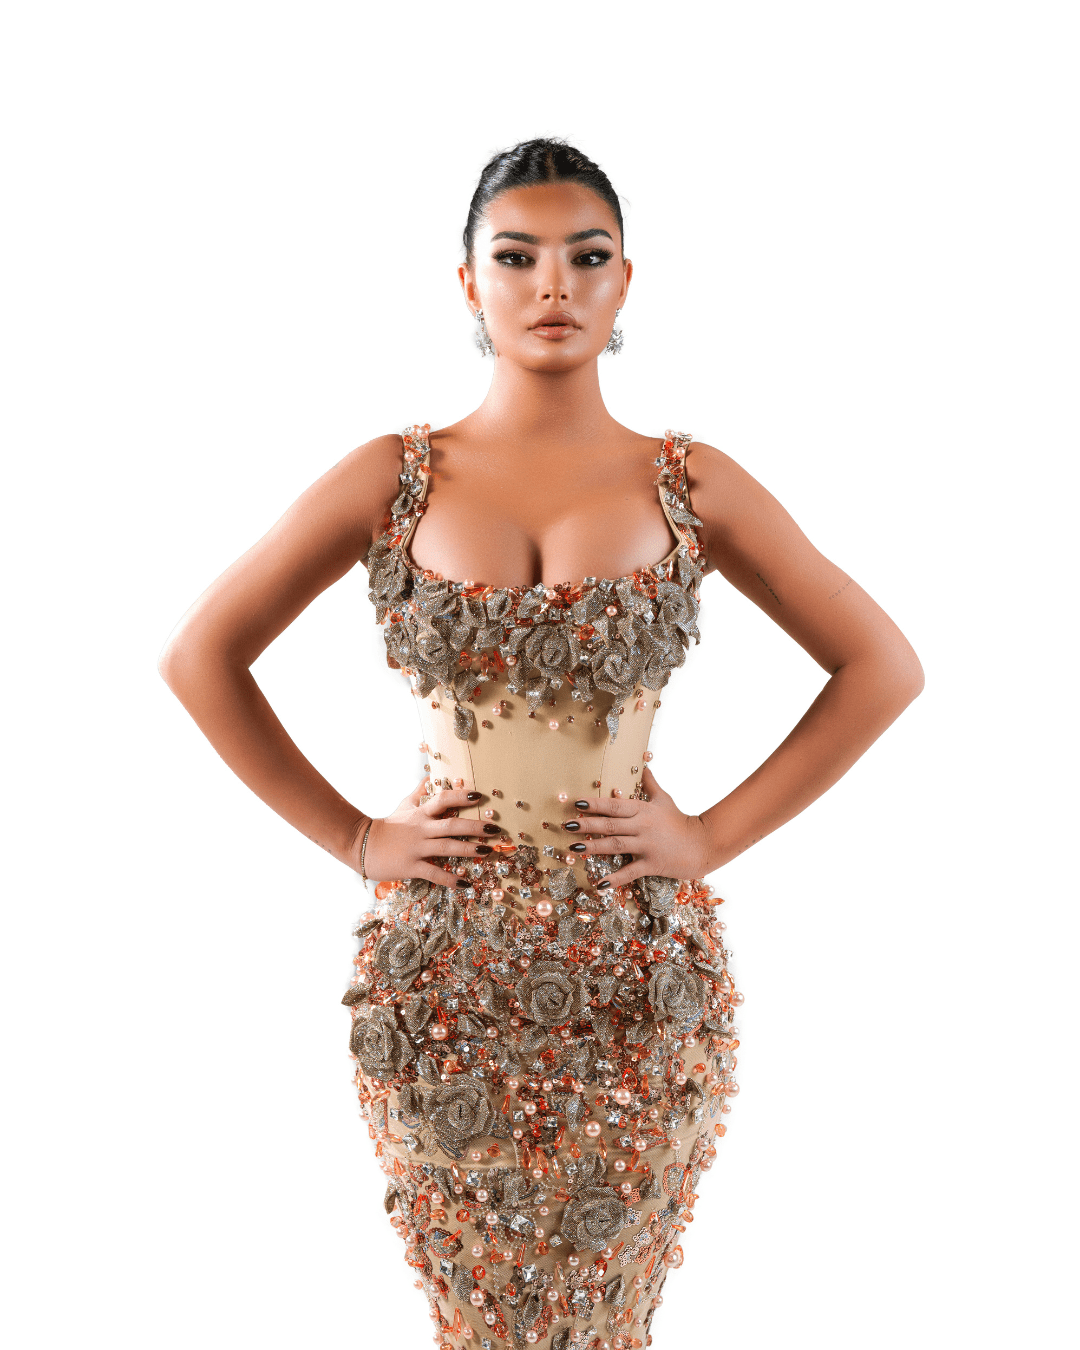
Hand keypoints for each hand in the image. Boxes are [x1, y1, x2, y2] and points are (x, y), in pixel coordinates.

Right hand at [361, 778, 505, 887]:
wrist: (362, 845)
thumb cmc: (387, 826)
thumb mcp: (403, 806)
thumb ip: (418, 792)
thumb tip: (429, 777)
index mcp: (420, 813)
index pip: (443, 800)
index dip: (461, 796)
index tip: (480, 796)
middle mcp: (421, 829)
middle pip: (452, 825)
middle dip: (475, 827)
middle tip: (494, 829)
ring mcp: (417, 848)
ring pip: (447, 848)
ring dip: (469, 849)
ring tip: (488, 851)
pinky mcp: (411, 866)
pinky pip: (434, 873)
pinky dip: (450, 879)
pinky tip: (465, 882)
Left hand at [561, 766, 715, 887]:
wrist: (702, 844)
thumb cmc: (681, 821)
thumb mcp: (665, 800)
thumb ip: (651, 785)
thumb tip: (644, 767)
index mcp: (643, 810)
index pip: (614, 805)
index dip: (595, 804)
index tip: (576, 803)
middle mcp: (642, 826)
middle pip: (610, 824)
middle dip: (587, 825)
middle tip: (567, 826)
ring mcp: (647, 845)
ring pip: (616, 845)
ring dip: (594, 847)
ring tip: (574, 849)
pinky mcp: (652, 864)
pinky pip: (630, 872)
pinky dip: (614, 878)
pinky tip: (599, 883)